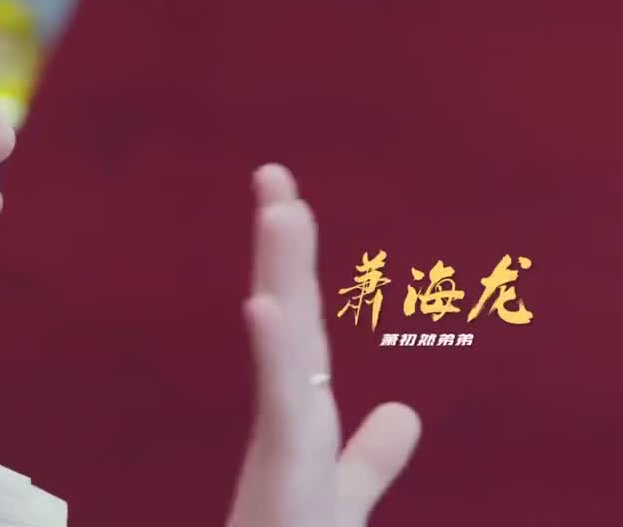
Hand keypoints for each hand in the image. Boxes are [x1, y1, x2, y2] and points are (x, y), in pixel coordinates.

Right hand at [225, 165, 420, 526]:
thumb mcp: (344, 498)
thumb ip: (370, 457)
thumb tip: (405, 411)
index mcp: (304, 417)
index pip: (302, 326)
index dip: (295, 265)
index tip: (287, 203)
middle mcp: (288, 419)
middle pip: (289, 318)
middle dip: (282, 247)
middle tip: (274, 176)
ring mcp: (284, 444)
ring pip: (284, 347)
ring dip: (282, 274)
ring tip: (282, 210)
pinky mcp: (285, 474)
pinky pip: (282, 407)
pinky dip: (274, 353)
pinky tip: (266, 305)